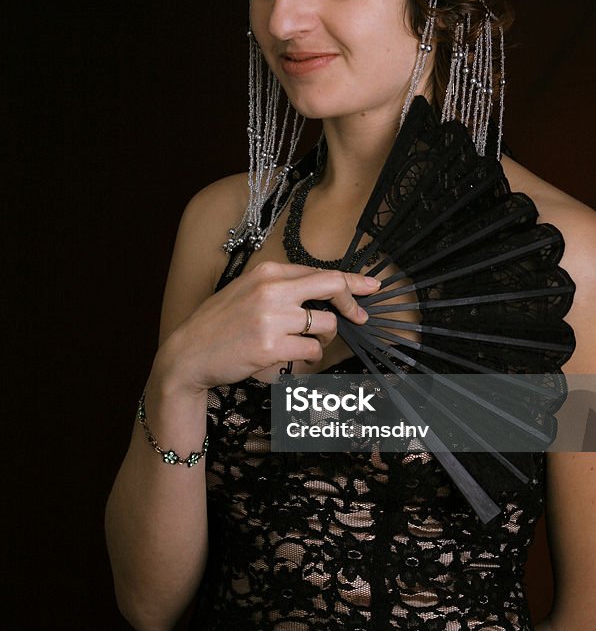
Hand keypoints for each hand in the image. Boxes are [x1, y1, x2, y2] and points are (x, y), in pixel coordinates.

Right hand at [153, 261, 380, 394]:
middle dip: (352, 304)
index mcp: (268, 272)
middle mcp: (272, 290)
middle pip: (333, 288)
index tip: (372, 287)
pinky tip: (290, 358)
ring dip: (321, 340)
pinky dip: (307, 358)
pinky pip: (311, 351)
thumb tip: (323, 291)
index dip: (352, 281)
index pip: (321, 272)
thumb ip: (281, 287)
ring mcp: (272, 318)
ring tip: (301, 345)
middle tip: (358, 318)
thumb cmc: (219, 324)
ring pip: (325, 326)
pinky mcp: (271, 346)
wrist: (188, 353)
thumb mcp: (247, 291)